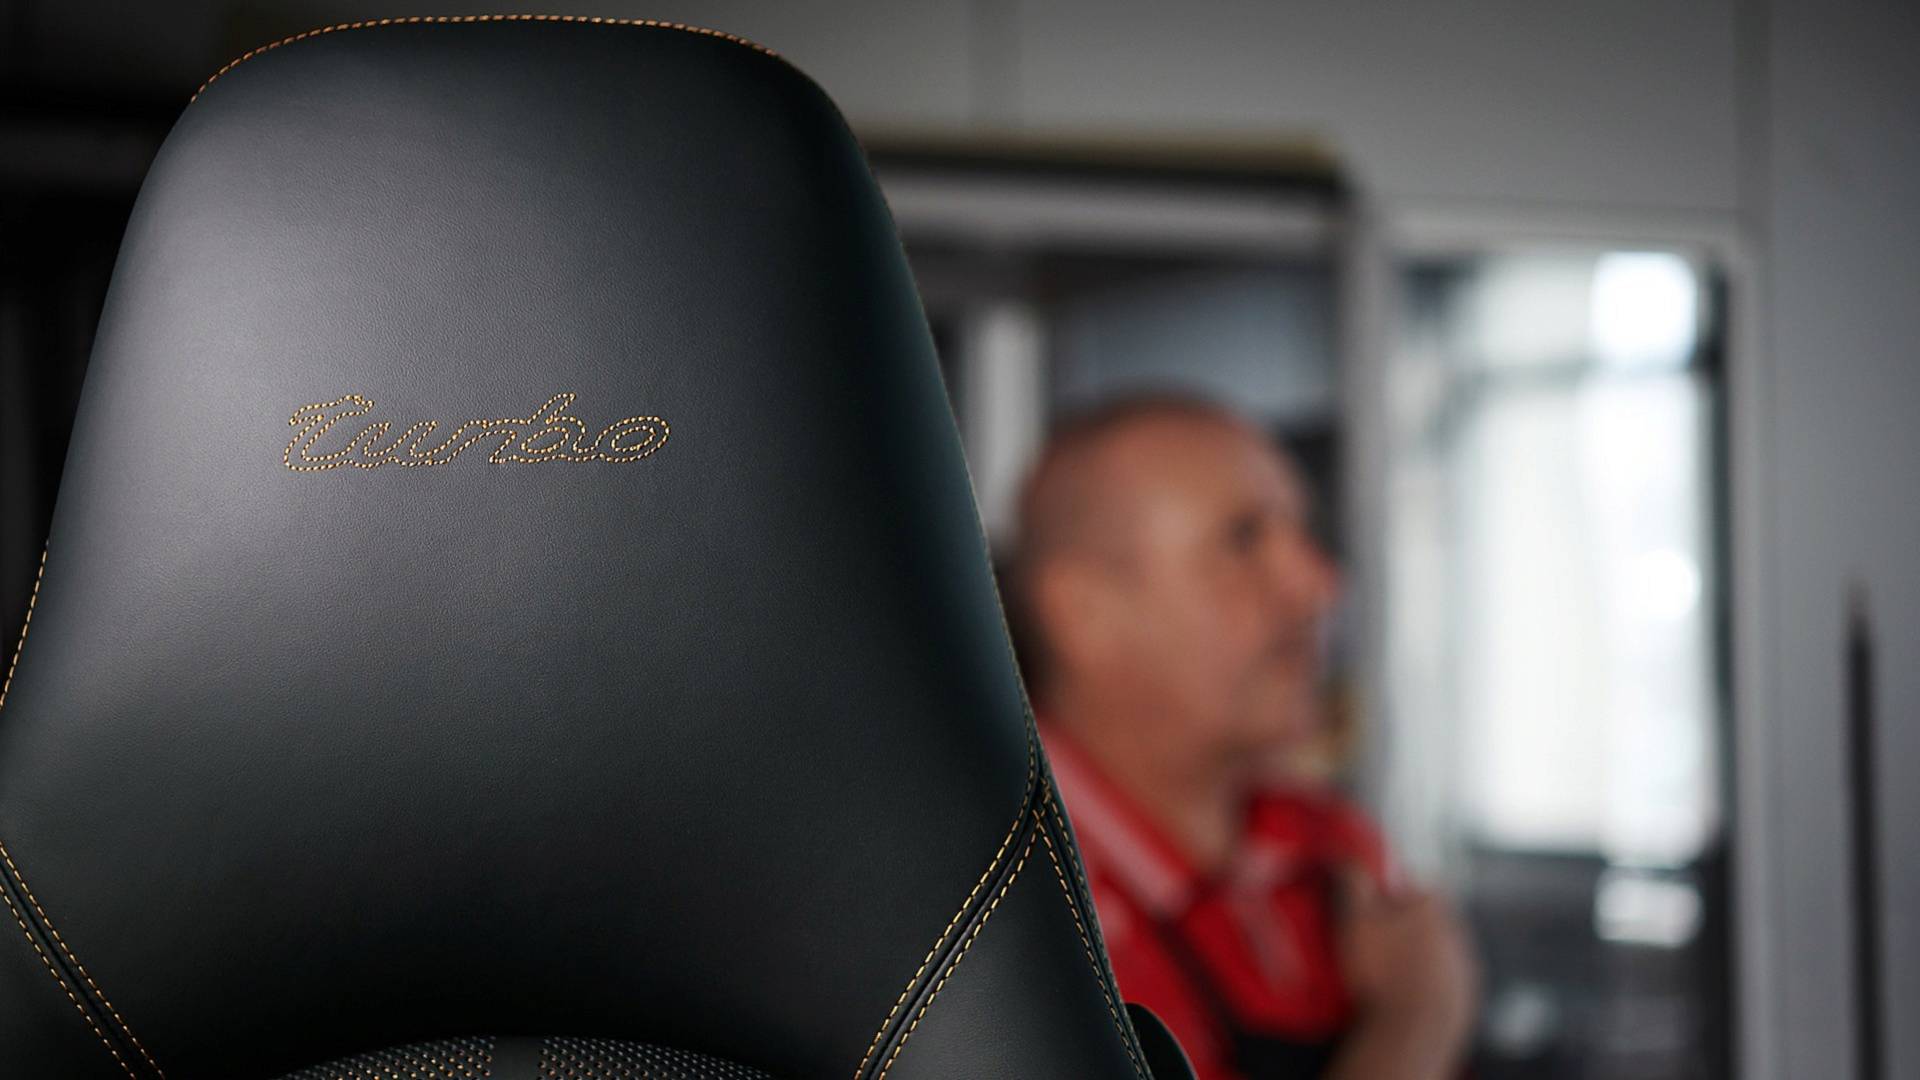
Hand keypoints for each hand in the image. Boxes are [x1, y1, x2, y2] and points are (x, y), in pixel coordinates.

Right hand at [1332, 865, 1477, 1072]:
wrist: (1417, 1030)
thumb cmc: (1385, 971)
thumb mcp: (1356, 920)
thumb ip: (1354, 884)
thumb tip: (1349, 861)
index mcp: (1431, 904)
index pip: (1407, 885)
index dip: (1382, 896)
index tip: (1364, 912)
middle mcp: (1456, 929)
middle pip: (1421, 918)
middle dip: (1398, 928)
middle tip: (1370, 947)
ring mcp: (1464, 964)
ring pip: (1431, 951)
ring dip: (1411, 958)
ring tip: (1383, 977)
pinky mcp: (1466, 995)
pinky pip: (1439, 980)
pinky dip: (1422, 984)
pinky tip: (1400, 996)